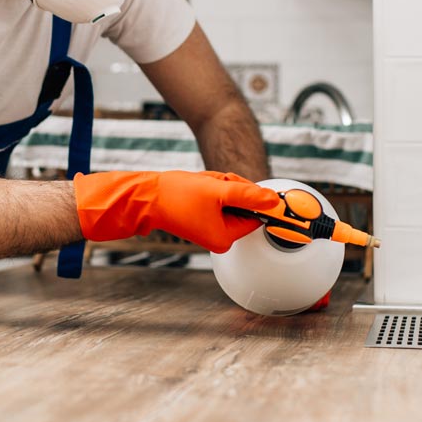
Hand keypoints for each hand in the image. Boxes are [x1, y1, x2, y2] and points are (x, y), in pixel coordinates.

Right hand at [72, 170, 279, 252]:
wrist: (146, 196)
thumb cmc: (177, 196)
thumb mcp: (219, 191)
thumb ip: (250, 195)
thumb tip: (275, 201)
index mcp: (225, 238)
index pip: (256, 216)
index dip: (251, 196)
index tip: (238, 184)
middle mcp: (219, 237)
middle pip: (244, 206)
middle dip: (232, 189)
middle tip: (215, 183)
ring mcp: (211, 227)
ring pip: (231, 199)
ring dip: (221, 186)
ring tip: (203, 184)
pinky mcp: (203, 217)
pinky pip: (218, 199)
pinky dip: (212, 188)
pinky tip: (198, 186)